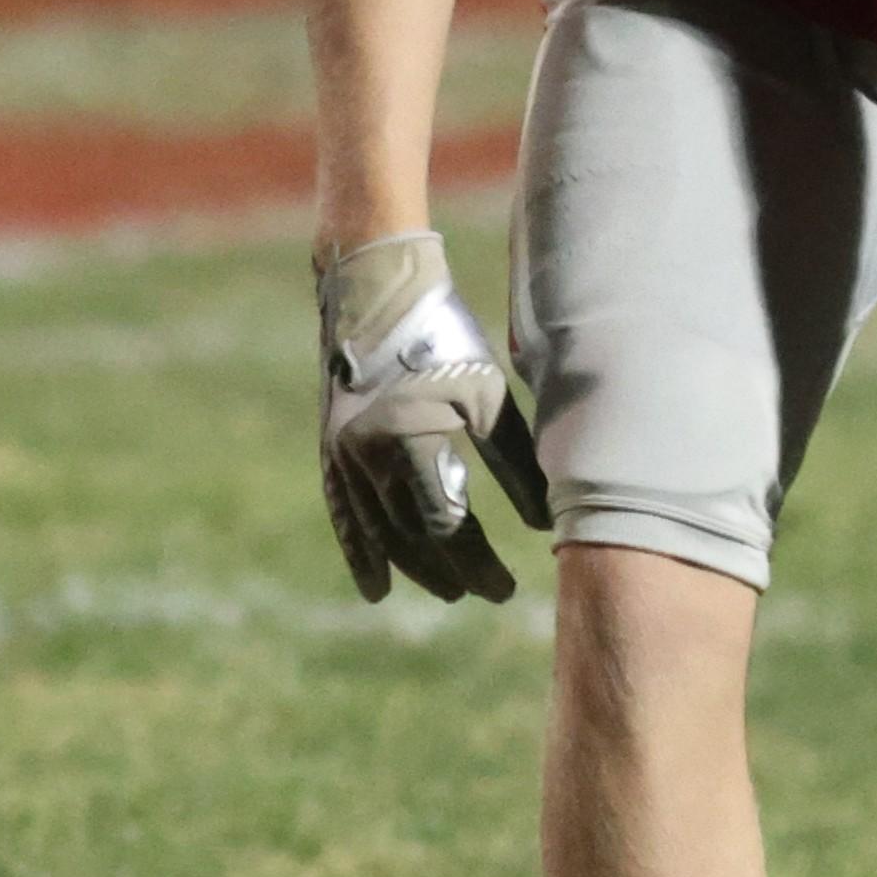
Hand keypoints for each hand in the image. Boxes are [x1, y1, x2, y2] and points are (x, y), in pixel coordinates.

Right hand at [317, 231, 549, 606]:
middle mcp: (367, 458)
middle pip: (412, 538)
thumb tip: (544, 522)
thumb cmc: (445, 334)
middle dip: (450, 571)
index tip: (507, 586)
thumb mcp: (487, 394)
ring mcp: (342, 455)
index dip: (478, 564)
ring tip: (446, 591)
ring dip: (412, 567)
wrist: (374, 284)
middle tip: (486, 592)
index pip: (448, 528)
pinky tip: (376, 586)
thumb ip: (514, 461)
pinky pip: (344, 513)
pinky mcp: (331, 448)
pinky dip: (361, 552)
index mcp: (410, 443)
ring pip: (378, 532)